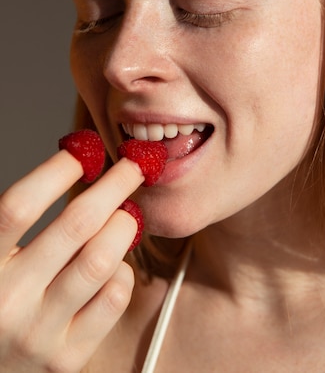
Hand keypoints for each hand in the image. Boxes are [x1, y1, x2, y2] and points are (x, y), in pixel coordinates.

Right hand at [0, 150, 143, 371]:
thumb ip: (19, 219)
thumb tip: (79, 159)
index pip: (18, 206)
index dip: (55, 171)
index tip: (82, 150)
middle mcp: (6, 299)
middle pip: (75, 225)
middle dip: (114, 184)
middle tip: (133, 166)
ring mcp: (38, 332)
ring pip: (101, 259)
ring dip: (123, 224)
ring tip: (126, 214)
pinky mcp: (67, 357)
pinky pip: (113, 297)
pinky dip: (123, 269)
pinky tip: (114, 263)